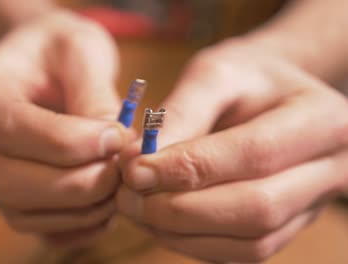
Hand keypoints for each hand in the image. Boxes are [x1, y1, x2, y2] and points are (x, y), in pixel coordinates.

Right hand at [0, 10, 131, 245]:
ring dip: (80, 209)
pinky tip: (106, 206)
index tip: (116, 137)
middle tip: (122, 170)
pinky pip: (38, 228)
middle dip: (76, 184)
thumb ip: (95, 99)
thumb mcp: (82, 51)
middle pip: (11, 181)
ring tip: (120, 185)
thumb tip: (114, 149)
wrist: (45, 63)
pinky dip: (76, 226)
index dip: (67, 143)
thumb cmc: (61, 49)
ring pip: (23, 212)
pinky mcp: (12, 196)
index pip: (12, 128)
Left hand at [117, 38, 347, 262]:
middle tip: (127, 195)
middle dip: (180, 209)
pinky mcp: (286, 227)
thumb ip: (181, 113)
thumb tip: (137, 161)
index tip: (133, 170)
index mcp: (322, 121)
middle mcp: (329, 171)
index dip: (188, 169)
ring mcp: (311, 206)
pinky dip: (192, 243)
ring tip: (135, 209)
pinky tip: (158, 222)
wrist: (273, 95)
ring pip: (248, 242)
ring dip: (181, 233)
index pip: (253, 155)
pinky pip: (241, 252)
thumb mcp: (215, 73)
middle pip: (254, 209)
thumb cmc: (245, 78)